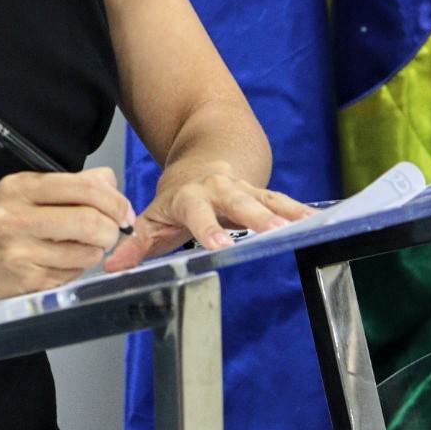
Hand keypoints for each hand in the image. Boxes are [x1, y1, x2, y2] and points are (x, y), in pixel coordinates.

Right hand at [0, 166, 134, 304]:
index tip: (123, 211)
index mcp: (20, 189)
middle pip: (90, 221)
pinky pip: (71, 275)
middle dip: (112, 229)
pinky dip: (76, 269)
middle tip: (112, 232)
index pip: (85, 188)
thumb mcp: (21, 192)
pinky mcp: (26, 283)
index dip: (115, 200)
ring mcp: (20, 254)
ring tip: (80, 247)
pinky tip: (59, 263)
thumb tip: (110, 182)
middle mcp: (16, 219)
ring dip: (94, 252)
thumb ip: (67, 185)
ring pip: (86, 253)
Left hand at [101, 161, 314, 272]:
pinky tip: (319, 221)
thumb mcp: (152, 220)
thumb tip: (111, 266)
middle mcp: (217, 189)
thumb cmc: (175, 200)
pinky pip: (282, 200)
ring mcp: (242, 188)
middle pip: (238, 201)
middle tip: (272, 232)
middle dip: (256, 216)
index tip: (219, 246)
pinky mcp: (262, 192)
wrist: (200, 163)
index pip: (196, 213)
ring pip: (265, 198)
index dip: (207, 229)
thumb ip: (134, 245)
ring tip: (306, 226)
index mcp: (188, 197)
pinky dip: (300, 211)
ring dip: (285, 212)